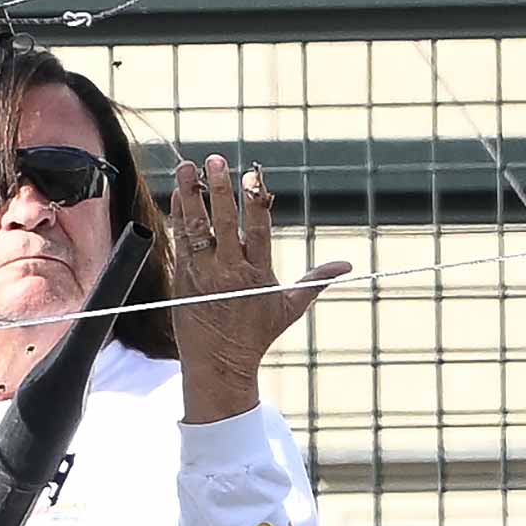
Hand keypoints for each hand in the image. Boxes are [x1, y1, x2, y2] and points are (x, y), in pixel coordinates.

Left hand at [168, 154, 349, 422]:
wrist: (218, 364)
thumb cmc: (256, 334)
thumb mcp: (290, 308)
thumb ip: (315, 281)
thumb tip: (347, 265)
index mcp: (258, 274)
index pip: (258, 230)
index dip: (255, 202)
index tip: (253, 174)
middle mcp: (229, 272)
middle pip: (224, 224)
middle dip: (220, 190)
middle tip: (216, 161)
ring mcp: (203, 274)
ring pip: (196, 229)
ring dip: (191, 196)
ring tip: (187, 167)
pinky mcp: (183, 278)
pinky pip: (181, 241)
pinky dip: (178, 216)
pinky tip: (178, 192)